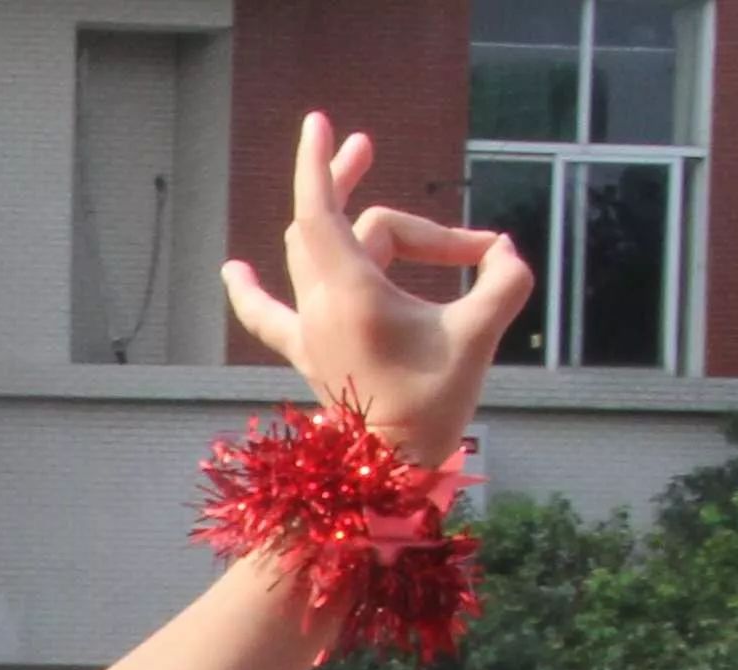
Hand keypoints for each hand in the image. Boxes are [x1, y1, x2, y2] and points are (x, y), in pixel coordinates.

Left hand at [215, 112, 528, 464]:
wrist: (385, 477)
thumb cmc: (431, 410)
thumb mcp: (479, 336)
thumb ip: (503, 283)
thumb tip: (504, 254)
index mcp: (352, 294)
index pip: (323, 212)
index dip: (320, 164)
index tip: (322, 124)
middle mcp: (320, 306)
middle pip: (327, 224)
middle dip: (347, 180)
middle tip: (366, 144)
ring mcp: (310, 331)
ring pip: (314, 253)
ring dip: (341, 217)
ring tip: (360, 170)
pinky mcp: (311, 354)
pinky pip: (271, 314)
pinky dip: (252, 291)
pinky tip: (233, 271)